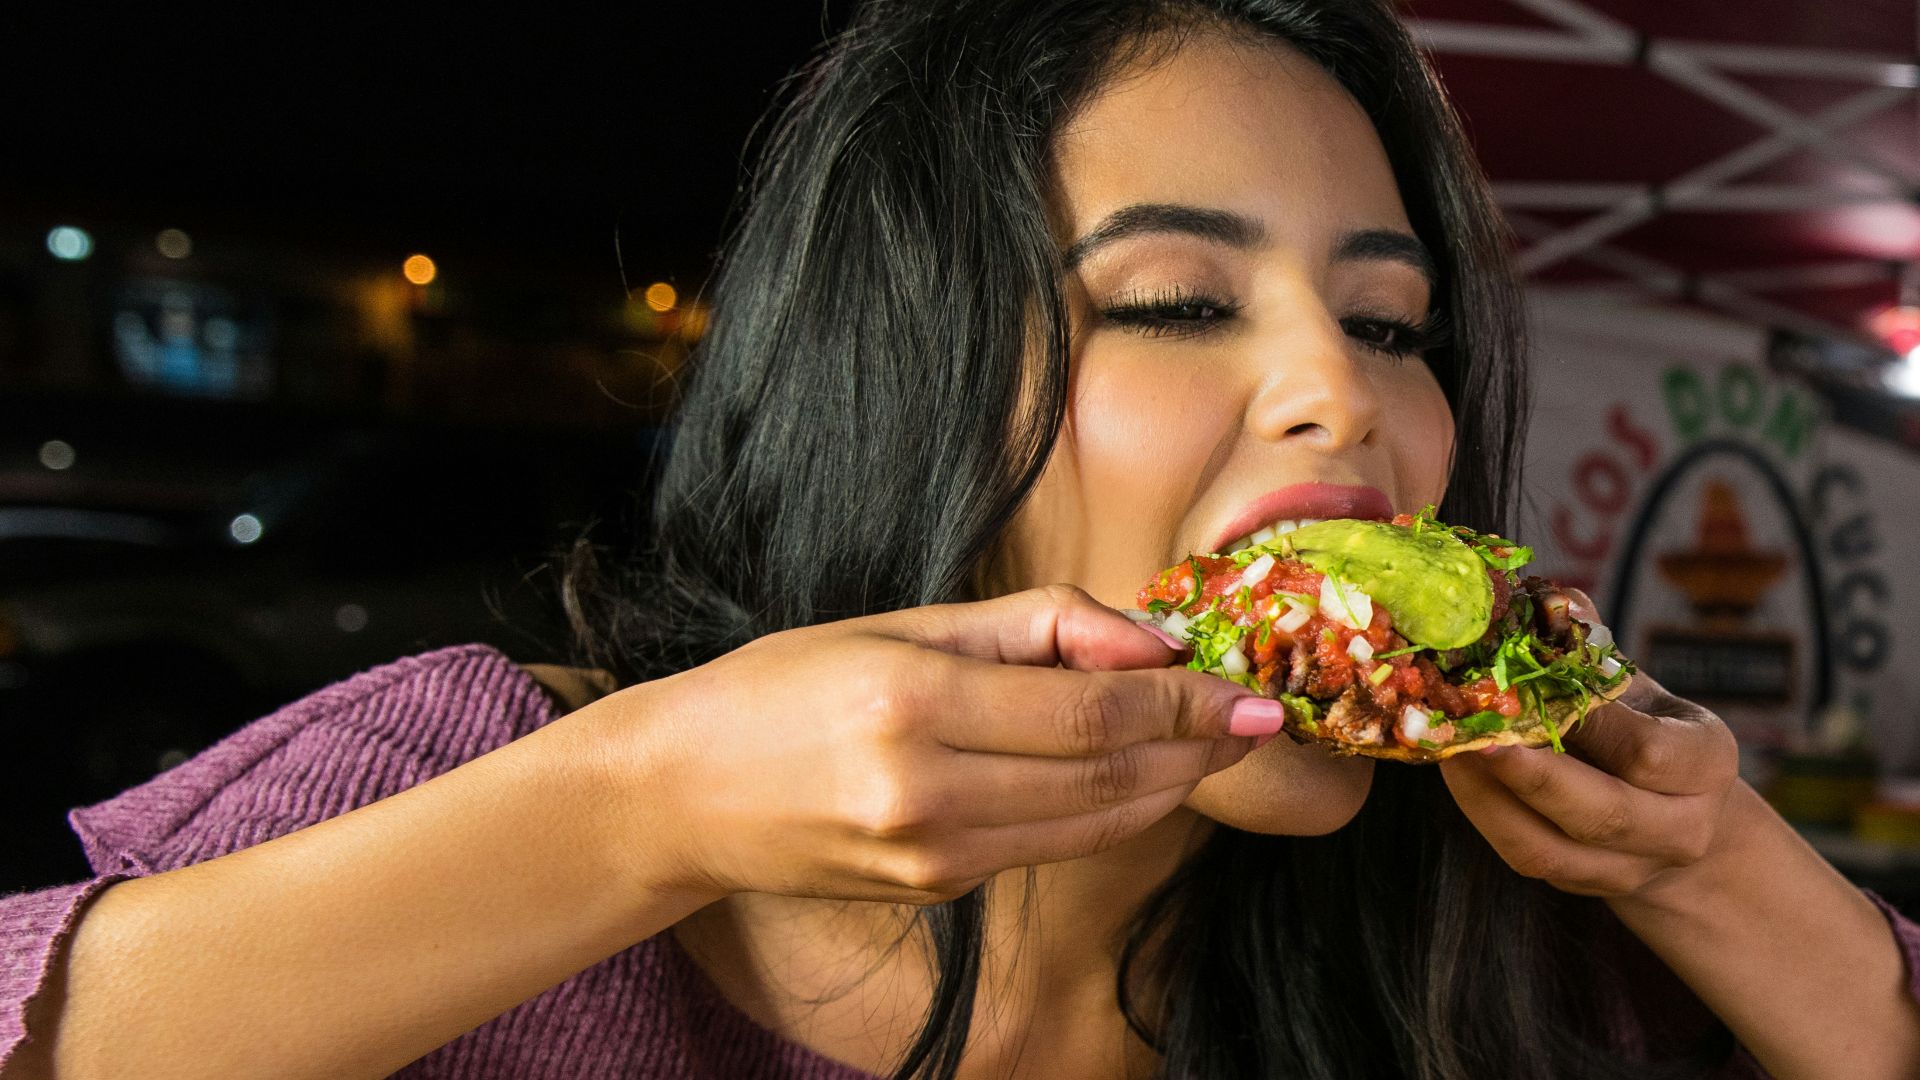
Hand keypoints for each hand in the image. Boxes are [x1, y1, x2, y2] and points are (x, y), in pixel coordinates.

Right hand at [595, 584, 1282, 906]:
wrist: (681, 794)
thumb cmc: (784, 686)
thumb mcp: (897, 621)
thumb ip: (1032, 627)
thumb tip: (1149, 640)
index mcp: (912, 701)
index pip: (1091, 713)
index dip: (1185, 703)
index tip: (1248, 685)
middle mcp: (925, 791)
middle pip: (1108, 778)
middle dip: (1197, 748)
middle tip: (1259, 714)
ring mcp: (932, 856)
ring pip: (1093, 823)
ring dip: (1171, 786)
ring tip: (1218, 743)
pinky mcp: (937, 891)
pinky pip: (1050, 845)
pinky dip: (1110, 811)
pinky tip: (1139, 775)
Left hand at [1437, 590, 1740, 898]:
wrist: (1667, 809)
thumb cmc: (1640, 722)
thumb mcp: (1633, 685)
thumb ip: (1590, 648)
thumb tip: (1543, 602)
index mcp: (1706, 763)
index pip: (1649, 754)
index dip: (1587, 723)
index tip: (1530, 688)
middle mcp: (1682, 827)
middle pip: (1601, 814)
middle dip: (1528, 774)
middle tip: (1471, 731)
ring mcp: (1632, 867)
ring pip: (1549, 847)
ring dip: (1486, 798)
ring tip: (1447, 748)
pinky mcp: (1581, 884)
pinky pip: (1524, 856)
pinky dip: (1481, 814)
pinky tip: (1453, 771)